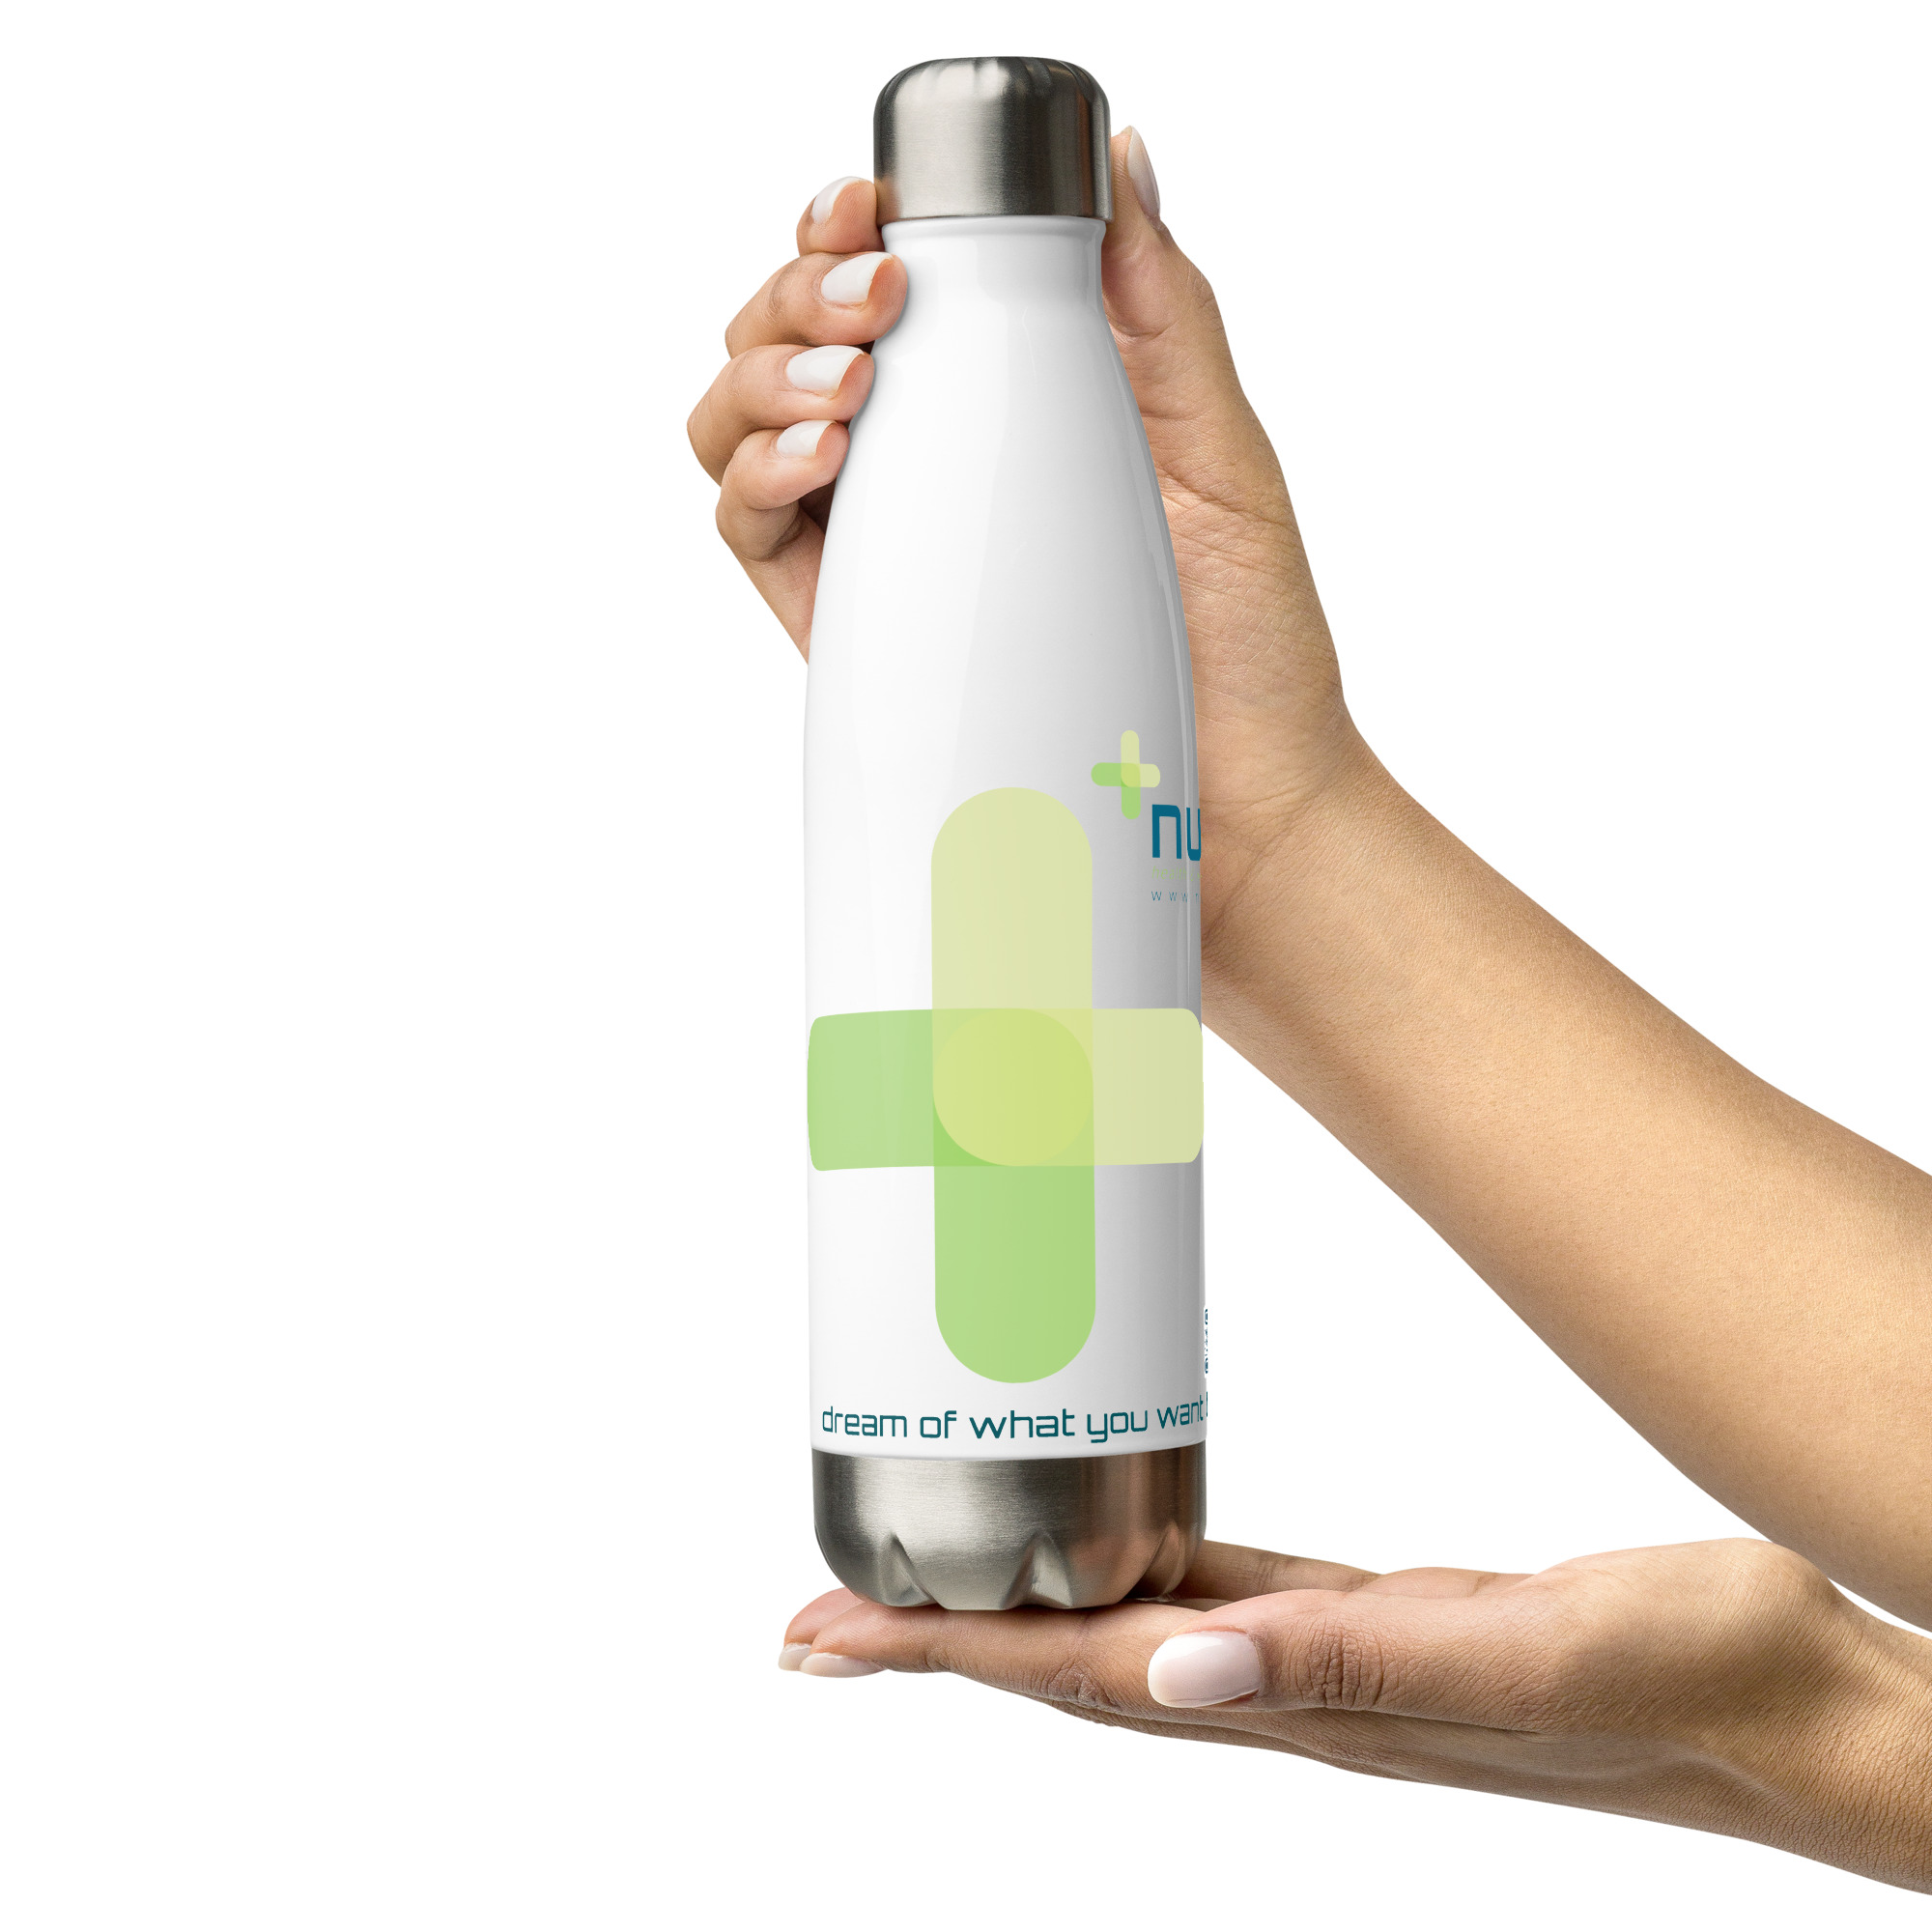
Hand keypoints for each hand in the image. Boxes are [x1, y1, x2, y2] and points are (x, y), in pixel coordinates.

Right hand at [686, 133, 1369, 954]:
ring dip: (764, 375)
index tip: (880, 208)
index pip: (884, 290)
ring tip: (849, 384)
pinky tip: (821, 458)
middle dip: (802, 289)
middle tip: (880, 297)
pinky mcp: (850, 638)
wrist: (1239, 813)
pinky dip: (754, 478)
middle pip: (790, 341)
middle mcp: (921, 471)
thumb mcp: (1218, 451)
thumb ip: (1160, 309)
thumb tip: (1121, 160)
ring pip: (743, 426)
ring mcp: (878, 553)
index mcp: (997, 407)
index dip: (850, 230)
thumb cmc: (1244, 647)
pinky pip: (752, 537)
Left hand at [781, 1536, 1931, 1891]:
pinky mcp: (1374, 1624)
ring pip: (1127, 1642)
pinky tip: (1105, 1565)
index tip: (821, 1641)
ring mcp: (1328, 1665)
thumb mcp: (1528, 1661)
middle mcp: (1292, 1693)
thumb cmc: (1686, 1679)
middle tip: (813, 1623)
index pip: (1077, 1681)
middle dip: (936, 1646)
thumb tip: (1174, 1674)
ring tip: (919, 1597)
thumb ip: (1353, 1667)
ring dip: (1014, 1625)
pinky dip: (1129, 1584)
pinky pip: (1214, 1599)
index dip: (942, 1658)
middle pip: (1068, 1672)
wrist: (1789, 1707)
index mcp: (1307, 1703)